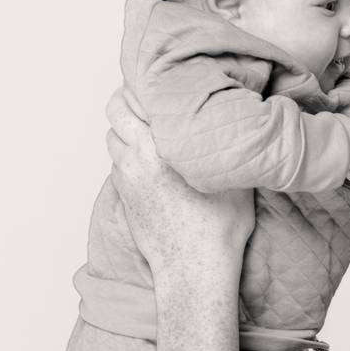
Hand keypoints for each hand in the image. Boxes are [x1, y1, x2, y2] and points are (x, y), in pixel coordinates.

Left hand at [105, 88, 254, 273]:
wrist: (194, 268)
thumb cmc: (219, 227)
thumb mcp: (234, 177)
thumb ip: (226, 144)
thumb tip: (237, 120)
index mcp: (165, 143)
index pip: (139, 94)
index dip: (148, 84)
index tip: (161, 82)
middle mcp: (138, 155)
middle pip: (115, 109)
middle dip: (127, 101)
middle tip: (148, 101)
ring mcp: (126, 176)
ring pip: (112, 136)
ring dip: (125, 130)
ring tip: (149, 133)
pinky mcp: (123, 195)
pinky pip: (117, 163)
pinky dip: (127, 156)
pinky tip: (149, 163)